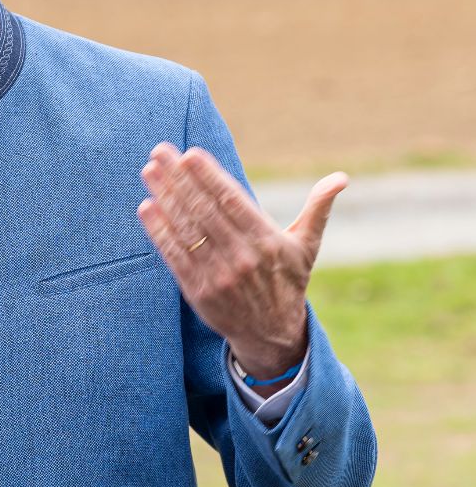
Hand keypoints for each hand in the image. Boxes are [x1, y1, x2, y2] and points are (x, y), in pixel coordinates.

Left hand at [138, 144, 346, 379]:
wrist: (272, 335)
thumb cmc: (287, 281)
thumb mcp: (306, 246)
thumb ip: (318, 209)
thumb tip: (341, 178)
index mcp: (267, 241)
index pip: (233, 201)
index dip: (209, 177)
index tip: (189, 153)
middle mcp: (242, 257)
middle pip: (205, 210)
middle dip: (179, 179)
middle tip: (159, 151)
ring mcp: (218, 276)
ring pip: (187, 230)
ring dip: (165, 198)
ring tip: (149, 171)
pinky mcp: (198, 292)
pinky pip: (175, 256)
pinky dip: (160, 232)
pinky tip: (147, 208)